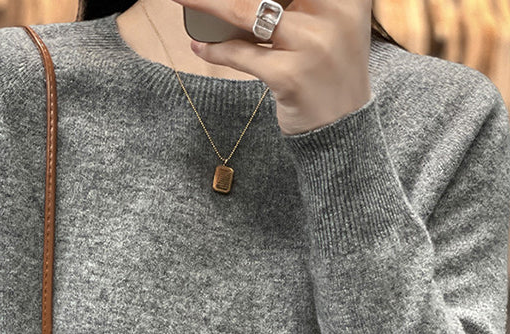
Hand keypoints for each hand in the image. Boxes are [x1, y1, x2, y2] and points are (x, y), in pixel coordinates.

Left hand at [170, 0, 372, 135]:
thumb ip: (302, 4)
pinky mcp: (289, 76)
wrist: (343, 128)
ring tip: (183, 0)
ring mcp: (312, 45)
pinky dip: (216, 50)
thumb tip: (238, 2)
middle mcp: (334, 14)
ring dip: (208, 5)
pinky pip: (241, 54)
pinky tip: (201, 47)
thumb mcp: (331, 26)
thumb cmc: (329, 72)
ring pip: (246, 12)